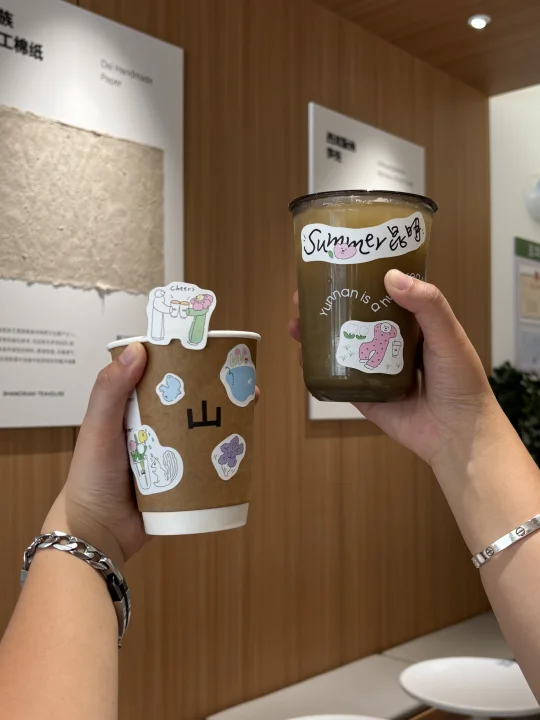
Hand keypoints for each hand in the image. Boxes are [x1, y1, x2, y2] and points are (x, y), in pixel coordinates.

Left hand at [44, 344, 261, 565]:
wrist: (97, 536)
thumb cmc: (90, 478)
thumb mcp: (98, 429)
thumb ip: (110, 391)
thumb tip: (138, 349)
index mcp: (131, 408)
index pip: (162, 376)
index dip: (186, 361)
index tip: (212, 351)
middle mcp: (152, 427)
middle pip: (188, 401)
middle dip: (215, 390)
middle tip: (242, 383)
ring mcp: (168, 453)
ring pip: (201, 430)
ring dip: (223, 420)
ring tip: (248, 409)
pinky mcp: (182, 479)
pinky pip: (206, 461)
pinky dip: (223, 453)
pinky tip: (241, 446)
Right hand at [289, 269, 500, 466]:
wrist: (458, 435)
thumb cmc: (461, 381)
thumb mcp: (448, 335)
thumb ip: (427, 305)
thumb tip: (390, 276)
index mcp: (410, 325)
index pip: (379, 295)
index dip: (356, 280)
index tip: (334, 268)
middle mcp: (388, 345)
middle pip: (352, 319)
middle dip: (325, 307)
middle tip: (302, 297)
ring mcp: (373, 370)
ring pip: (340, 347)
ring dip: (315, 335)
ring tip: (296, 324)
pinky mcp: (363, 396)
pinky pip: (337, 379)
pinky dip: (317, 367)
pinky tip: (301, 356)